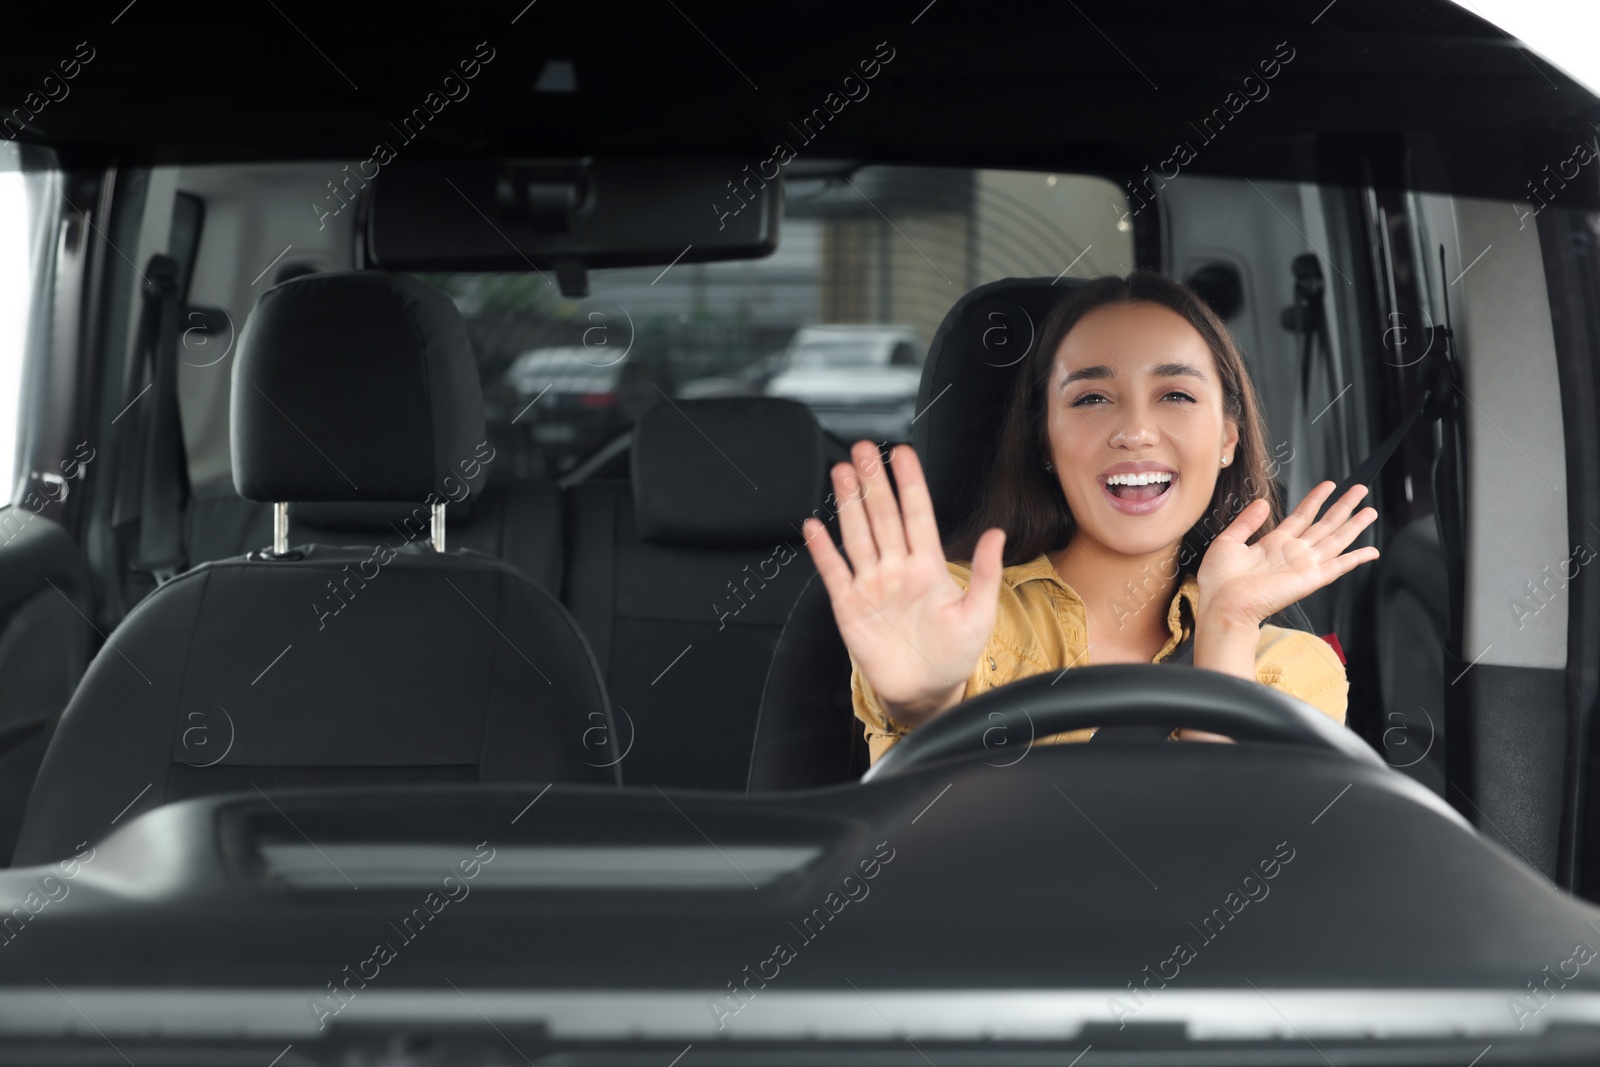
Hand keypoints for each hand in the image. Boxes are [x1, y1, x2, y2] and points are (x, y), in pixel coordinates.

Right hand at [801, 442, 1006, 727]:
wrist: (925, 692)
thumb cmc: (954, 655)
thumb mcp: (979, 614)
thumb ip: (986, 573)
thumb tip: (997, 535)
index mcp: (928, 567)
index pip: (917, 514)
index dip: (909, 483)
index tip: (901, 454)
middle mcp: (897, 569)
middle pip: (882, 516)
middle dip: (873, 482)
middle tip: (863, 449)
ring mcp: (871, 584)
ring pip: (857, 535)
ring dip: (848, 504)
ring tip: (841, 472)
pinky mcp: (849, 606)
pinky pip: (833, 572)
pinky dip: (823, 550)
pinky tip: (815, 526)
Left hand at [1196, 480, 1379, 628]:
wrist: (1222, 605)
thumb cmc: (1219, 581)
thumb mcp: (1228, 541)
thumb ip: (1247, 521)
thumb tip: (1263, 501)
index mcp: (1273, 544)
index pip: (1301, 516)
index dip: (1315, 500)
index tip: (1329, 485)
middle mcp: (1292, 553)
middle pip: (1324, 525)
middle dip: (1343, 506)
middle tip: (1360, 489)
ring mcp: (1303, 566)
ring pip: (1335, 540)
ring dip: (1354, 525)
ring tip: (1370, 510)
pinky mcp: (1310, 579)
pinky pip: (1338, 566)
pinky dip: (1356, 559)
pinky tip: (1371, 551)